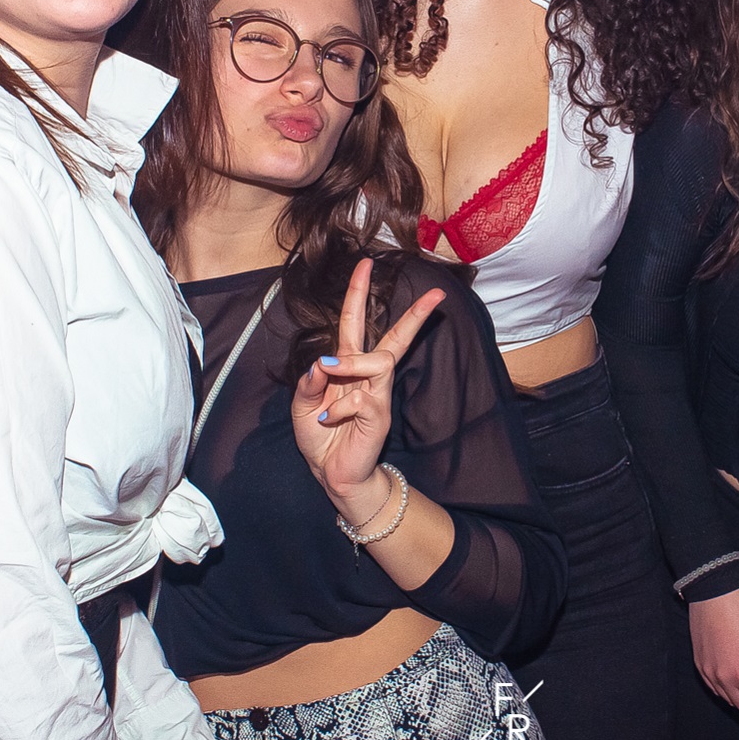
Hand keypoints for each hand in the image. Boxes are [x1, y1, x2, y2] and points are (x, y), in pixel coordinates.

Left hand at [291, 258, 444, 523]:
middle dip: (414, 315)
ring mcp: (377, 394)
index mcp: (347, 367)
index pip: (355, 324)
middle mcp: (368, 376)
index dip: (359, 294)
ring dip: (349, 365)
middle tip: (436, 294)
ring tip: (329, 383)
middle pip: (395, 338)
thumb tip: (322, 362)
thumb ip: (308, 381)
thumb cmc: (320, 437)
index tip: (365, 264)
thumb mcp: (302, 405)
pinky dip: (336, 409)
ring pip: (377, 360)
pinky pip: (359, 398)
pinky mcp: (379, 414)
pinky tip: (328, 421)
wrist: (332, 474)